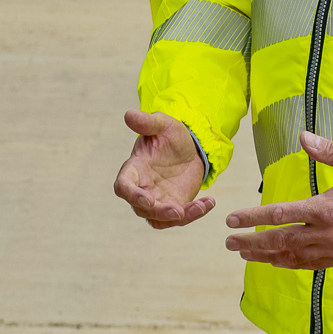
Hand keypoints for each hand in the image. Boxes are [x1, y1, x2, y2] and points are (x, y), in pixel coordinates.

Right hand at [114, 110, 215, 228]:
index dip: (132, 195)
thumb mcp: (162, 124)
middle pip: (141, 208)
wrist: (190, 146)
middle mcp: (142, 189)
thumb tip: (129, 114)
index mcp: (133, 170)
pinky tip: (209, 202)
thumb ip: (146, 122)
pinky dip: (194, 214)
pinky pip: (180, 218)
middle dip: (159, 212)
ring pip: (160, 219)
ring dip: (178, 218)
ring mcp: (157, 200)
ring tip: (200, 207)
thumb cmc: (170, 134)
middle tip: (178, 211)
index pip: (123, 187)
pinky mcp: (174, 205)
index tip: (147, 199)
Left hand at [223, 133, 332, 268]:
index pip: (280, 215)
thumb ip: (328, 151)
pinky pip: (308, 265)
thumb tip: (302, 137)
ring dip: (265, 256)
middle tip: (229, 242)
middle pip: (280, 241)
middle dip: (252, 242)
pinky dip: (288, 264)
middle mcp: (327, 233)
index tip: (232, 220)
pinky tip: (274, 261)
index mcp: (327, 208)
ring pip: (292, 257)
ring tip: (244, 254)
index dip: (253, 218)